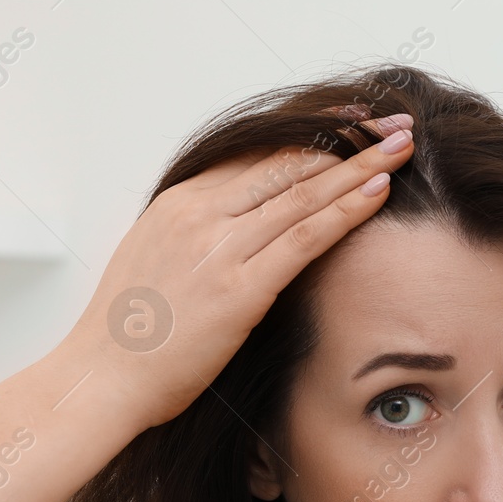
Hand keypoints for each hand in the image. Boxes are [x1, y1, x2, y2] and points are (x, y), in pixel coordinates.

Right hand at [70, 109, 415, 429]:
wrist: (100, 379)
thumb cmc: (126, 338)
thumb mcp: (152, 263)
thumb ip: (191, 237)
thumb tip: (228, 229)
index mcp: (178, 204)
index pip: (258, 155)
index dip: (312, 136)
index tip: (351, 121)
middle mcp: (199, 214)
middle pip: (286, 162)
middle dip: (347, 138)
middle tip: (392, 123)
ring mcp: (218, 249)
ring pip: (303, 192)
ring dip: (359, 164)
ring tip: (402, 144)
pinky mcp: (238, 289)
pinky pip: (304, 238)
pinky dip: (346, 209)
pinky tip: (378, 190)